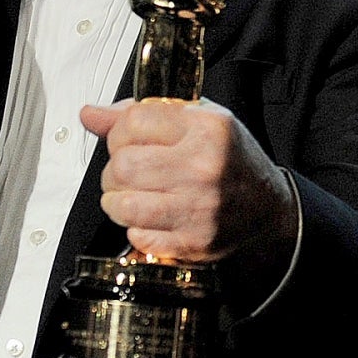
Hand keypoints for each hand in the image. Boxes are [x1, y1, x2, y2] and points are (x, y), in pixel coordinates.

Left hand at [81, 98, 295, 265]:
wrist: (268, 208)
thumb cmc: (228, 159)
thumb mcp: (196, 122)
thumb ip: (141, 115)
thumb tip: (89, 114)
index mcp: (207, 129)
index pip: (133, 121)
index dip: (119, 132)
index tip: (127, 141)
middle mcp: (205, 167)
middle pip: (122, 165)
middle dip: (114, 170)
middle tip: (126, 173)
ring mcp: (199, 208)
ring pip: (123, 203)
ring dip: (117, 201)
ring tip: (131, 196)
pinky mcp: (194, 243)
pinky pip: (138, 236)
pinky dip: (136, 228)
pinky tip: (152, 219)